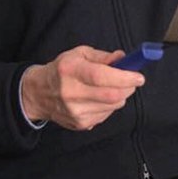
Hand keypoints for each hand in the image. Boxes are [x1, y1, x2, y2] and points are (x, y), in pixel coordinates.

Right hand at [21, 46, 143, 130]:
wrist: (38, 94)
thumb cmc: (62, 70)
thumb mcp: (79, 54)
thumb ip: (103, 56)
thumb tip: (124, 59)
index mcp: (70, 70)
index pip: (101, 76)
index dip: (124, 77)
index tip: (138, 76)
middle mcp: (70, 92)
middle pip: (111, 95)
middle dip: (129, 87)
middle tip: (132, 81)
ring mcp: (74, 111)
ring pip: (112, 106)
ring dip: (120, 96)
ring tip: (111, 88)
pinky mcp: (79, 123)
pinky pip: (106, 115)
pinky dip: (110, 106)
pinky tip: (100, 99)